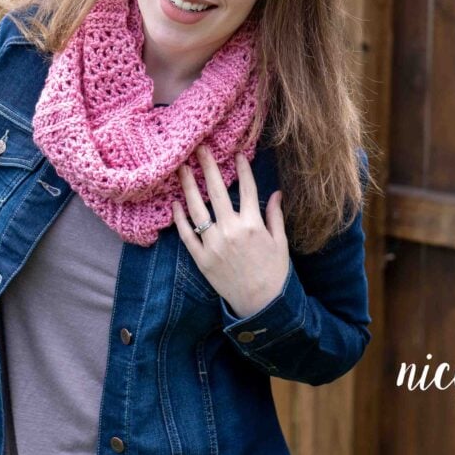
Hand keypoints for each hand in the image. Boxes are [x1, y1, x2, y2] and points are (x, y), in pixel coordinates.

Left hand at [172, 144, 289, 317]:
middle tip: (199, 148)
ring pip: (198, 209)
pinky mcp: (202, 259)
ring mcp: (214, 244)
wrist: (261, 305)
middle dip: (208, 167)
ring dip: (189, 186)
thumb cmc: (274, 273)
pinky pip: (187, 235)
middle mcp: (232, 230)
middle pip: (218, 191)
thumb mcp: (280, 242)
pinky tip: (175, 204)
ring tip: (182, 169)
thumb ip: (275, 216)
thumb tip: (277, 193)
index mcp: (253, 224)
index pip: (248, 188)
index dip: (242, 169)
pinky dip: (180, 219)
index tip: (236, 153)